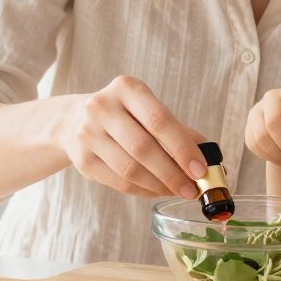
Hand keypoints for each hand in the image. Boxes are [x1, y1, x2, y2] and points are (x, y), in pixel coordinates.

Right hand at [53, 76, 206, 198]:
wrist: (71, 119)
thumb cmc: (122, 115)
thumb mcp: (146, 109)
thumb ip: (177, 130)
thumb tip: (209, 157)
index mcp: (127, 89)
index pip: (159, 120)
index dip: (182, 148)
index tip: (201, 170)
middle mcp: (103, 107)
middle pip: (143, 148)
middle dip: (173, 173)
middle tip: (192, 189)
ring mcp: (88, 134)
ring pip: (130, 170)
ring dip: (159, 186)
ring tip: (177, 191)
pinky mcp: (82, 159)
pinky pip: (119, 182)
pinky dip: (143, 191)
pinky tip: (157, 190)